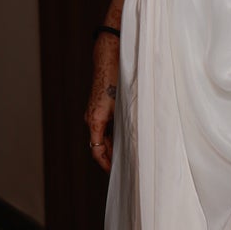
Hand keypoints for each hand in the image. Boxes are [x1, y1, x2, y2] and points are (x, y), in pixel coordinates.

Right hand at [85, 35, 117, 173]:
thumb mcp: (126, 104)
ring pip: (103, 136)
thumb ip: (129, 123)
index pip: (97, 151)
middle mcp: (91, 118)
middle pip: (100, 145)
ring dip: (113, 146)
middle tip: (127, 167)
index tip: (116, 173)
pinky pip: (105, 127)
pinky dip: (113, 135)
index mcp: (95, 120)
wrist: (109, 56)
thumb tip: (139, 140)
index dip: (106, 164)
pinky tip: (126, 138)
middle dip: (111, 157)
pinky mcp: (99, 106)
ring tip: (129, 156)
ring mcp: (94, 112)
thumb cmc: (117, 77)